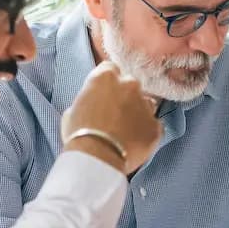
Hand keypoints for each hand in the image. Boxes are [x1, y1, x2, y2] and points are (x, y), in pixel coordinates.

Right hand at [62, 61, 160, 175]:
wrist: (96, 158)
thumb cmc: (79, 134)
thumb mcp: (73, 110)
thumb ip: (88, 101)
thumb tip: (92, 107)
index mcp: (105, 77)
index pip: (110, 69)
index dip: (107, 84)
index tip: (104, 95)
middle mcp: (129, 85)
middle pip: (130, 85)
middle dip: (125, 97)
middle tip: (115, 115)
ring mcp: (145, 105)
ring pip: (146, 104)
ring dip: (138, 113)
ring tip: (125, 132)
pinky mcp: (156, 126)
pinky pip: (153, 126)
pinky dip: (145, 133)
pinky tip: (134, 144)